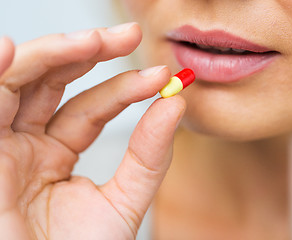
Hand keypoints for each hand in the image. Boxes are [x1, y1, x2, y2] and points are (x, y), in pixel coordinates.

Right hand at [0, 23, 184, 239]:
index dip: (125, 88)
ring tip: (94, 40)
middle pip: (52, 83)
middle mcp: (24, 144)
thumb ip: (148, 157)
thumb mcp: (122, 203)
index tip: (162, 76)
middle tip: (129, 36)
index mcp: (54, 155)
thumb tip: (176, 104)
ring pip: (19, 82)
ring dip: (53, 54)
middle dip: (89, 53)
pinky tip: (9, 50)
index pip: (90, 108)